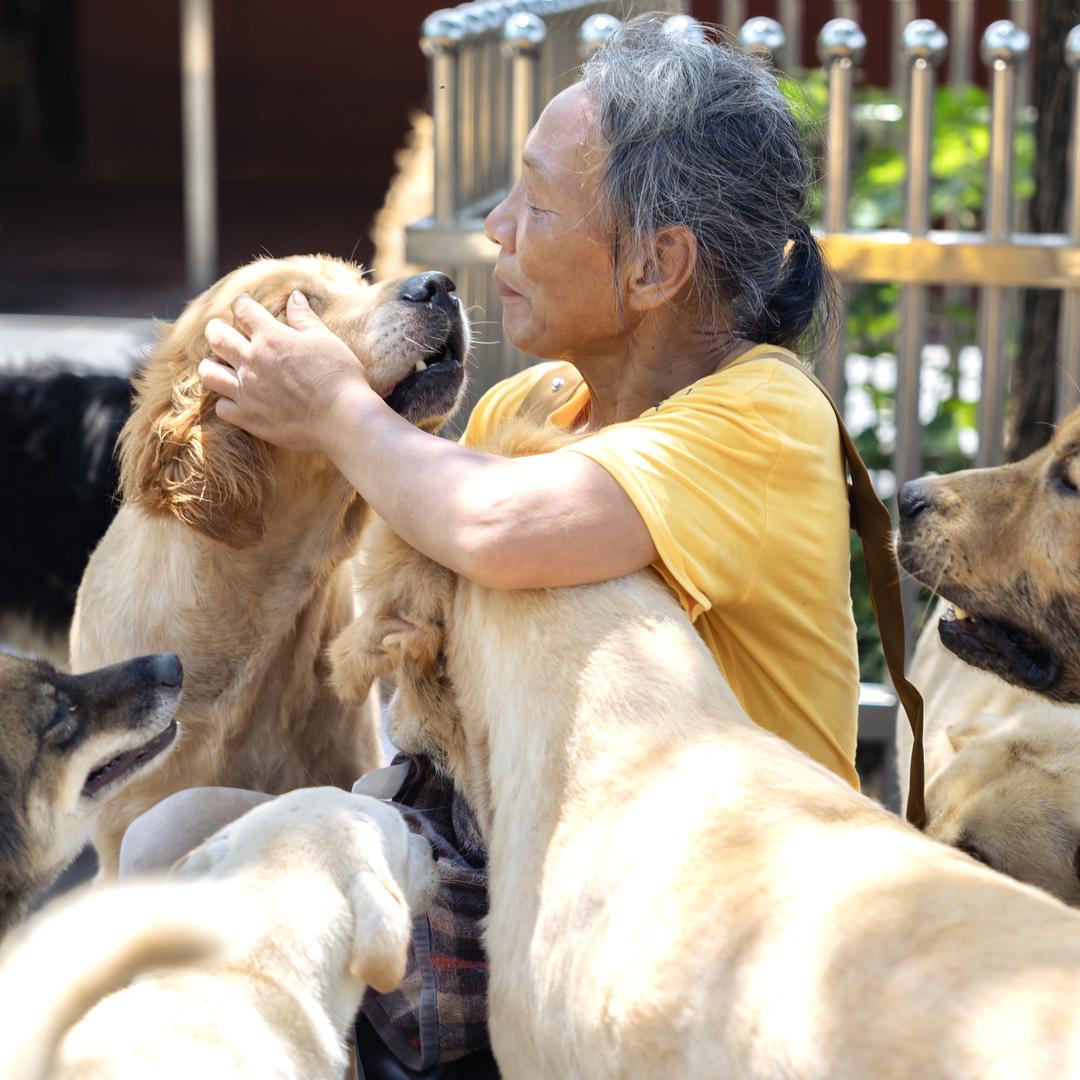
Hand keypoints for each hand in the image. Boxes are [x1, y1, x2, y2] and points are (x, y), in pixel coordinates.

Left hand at [198, 290, 370, 453]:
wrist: (342, 418)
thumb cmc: (339, 377)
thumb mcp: (325, 340)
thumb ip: (304, 318)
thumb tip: (294, 297)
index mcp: (271, 338)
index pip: (242, 310)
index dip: (242, 304)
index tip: (245, 306)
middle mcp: (252, 362)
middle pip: (216, 337)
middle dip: (216, 330)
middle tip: (223, 332)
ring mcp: (247, 392)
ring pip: (209, 373)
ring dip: (212, 365)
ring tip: (222, 365)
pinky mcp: (249, 418)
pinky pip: (222, 407)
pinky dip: (226, 401)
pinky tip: (238, 399)